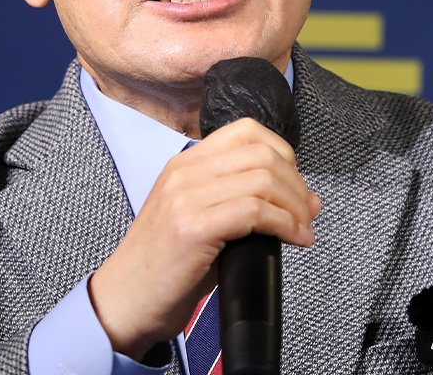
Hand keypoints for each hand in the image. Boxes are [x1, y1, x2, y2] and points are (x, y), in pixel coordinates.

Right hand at [88, 118, 320, 358]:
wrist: (124, 302)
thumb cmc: (166, 268)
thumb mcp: (205, 223)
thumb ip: (250, 206)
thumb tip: (308, 201)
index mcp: (185, 164)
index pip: (247, 131)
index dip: (283, 154)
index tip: (294, 186)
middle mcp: (184, 172)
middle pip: (262, 154)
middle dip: (296, 184)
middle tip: (305, 214)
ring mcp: (185, 198)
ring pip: (263, 179)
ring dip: (295, 207)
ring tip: (301, 230)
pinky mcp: (192, 227)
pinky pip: (254, 210)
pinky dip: (284, 224)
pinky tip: (292, 239)